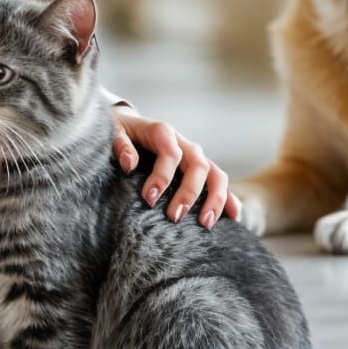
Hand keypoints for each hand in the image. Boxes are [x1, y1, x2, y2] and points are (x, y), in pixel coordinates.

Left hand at [110, 107, 239, 227]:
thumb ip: (120, 145)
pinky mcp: (201, 170)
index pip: (170, 152)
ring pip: (216, 174)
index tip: (149, 198)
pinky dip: (230, 199)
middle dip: (189, 192)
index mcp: (163, 132)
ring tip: (205, 223)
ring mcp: (195, 157)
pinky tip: (234, 217)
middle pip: (197, 165)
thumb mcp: (113, 132)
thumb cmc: (120, 131)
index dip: (162, 176)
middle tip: (174, 217)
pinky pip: (220, 183)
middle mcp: (184, 144)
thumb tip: (129, 163)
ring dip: (215, 198)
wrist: (129, 125)